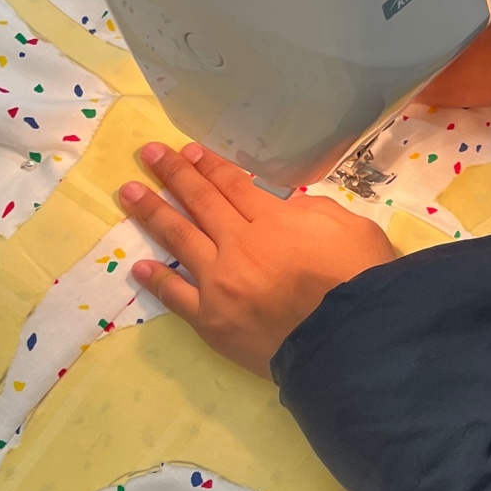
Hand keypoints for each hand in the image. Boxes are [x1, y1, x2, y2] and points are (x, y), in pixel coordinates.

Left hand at [118, 142, 396, 377]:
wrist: (351, 340)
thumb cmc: (361, 280)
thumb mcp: (351, 227)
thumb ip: (314, 212)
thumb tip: (287, 209)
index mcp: (275, 220)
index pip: (234, 186)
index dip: (210, 166)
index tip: (188, 151)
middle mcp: (239, 244)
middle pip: (201, 203)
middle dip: (174, 175)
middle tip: (149, 154)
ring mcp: (221, 282)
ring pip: (179, 240)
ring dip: (152, 213)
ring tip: (129, 193)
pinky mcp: (212, 320)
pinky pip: (177, 296)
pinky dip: (156, 280)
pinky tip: (139, 266)